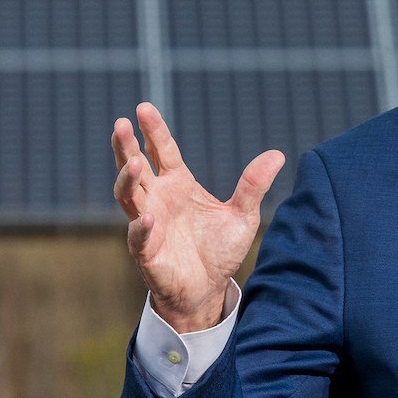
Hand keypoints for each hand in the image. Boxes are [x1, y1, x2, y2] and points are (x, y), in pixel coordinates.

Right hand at [112, 102, 283, 333]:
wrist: (210, 289)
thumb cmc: (219, 249)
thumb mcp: (243, 215)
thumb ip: (254, 185)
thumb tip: (278, 154)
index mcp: (178, 185)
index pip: (162, 151)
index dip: (153, 131)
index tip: (143, 107)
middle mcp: (158, 200)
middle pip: (135, 167)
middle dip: (125, 146)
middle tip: (120, 123)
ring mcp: (148, 224)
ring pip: (128, 197)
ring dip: (127, 180)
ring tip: (132, 163)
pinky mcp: (147, 253)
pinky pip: (139, 238)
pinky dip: (142, 228)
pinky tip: (148, 219)